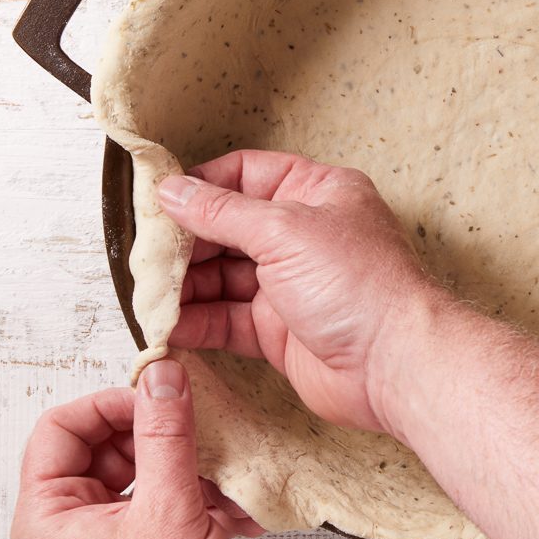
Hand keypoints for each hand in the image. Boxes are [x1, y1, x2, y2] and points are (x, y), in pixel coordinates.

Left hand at [11, 359, 262, 538]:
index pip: (60, 428)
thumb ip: (166, 436)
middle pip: (105, 447)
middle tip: (197, 433)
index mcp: (48, 517)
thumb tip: (161, 376)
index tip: (157, 397)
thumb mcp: (170, 510)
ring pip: (142, 473)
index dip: (110, 404)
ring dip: (190, 470)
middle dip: (161, 439)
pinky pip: (165, 503)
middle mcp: (68, 527)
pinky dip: (201, 499)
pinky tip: (234, 511)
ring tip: (225, 480)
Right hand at [157, 150, 441, 434]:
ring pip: (223, 277)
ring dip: (184, 284)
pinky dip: (196, 321)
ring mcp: (292, 285)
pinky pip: (227, 319)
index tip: (156, 199)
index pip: (246, 174)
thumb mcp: (285, 230)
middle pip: (228, 227)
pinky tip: (166, 324)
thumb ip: (222, 212)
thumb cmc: (362, 286)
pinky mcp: (281, 331)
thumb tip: (173, 191)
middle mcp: (304, 236)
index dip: (201, 185)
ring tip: (146, 292)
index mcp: (317, 193)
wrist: (395, 364)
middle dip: (185, 241)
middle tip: (144, 254)